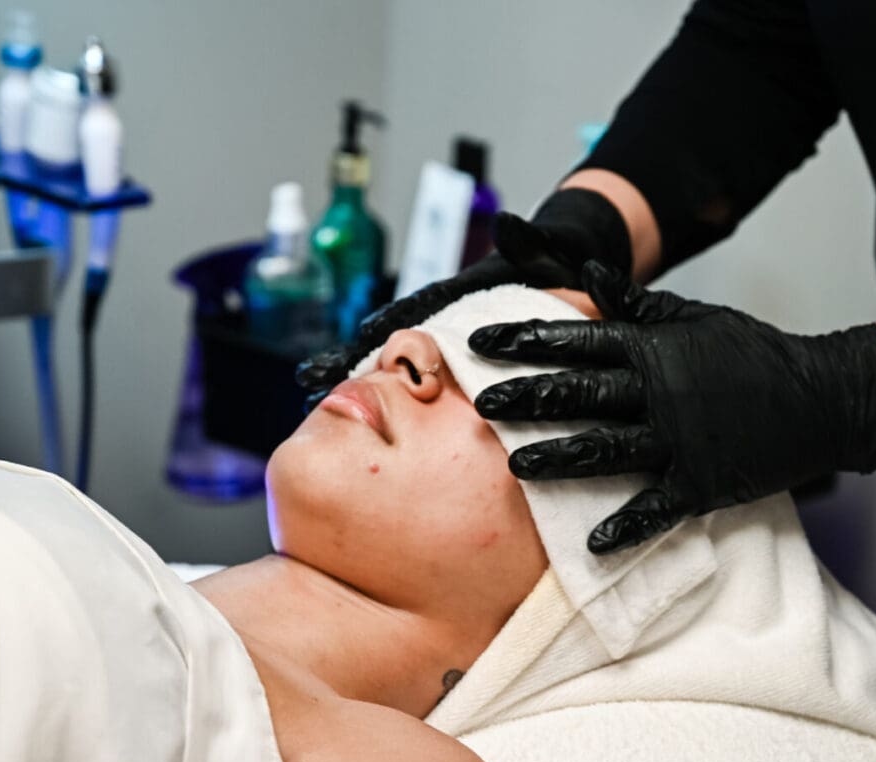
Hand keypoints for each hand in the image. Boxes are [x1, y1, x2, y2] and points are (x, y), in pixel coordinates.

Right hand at [295, 188, 632, 403]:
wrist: (564, 269)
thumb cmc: (552, 262)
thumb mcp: (545, 252)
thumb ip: (528, 241)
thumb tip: (509, 225)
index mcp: (459, 295)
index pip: (418, 308)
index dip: (392, 324)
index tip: (367, 334)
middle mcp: (441, 318)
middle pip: (385, 338)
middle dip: (348, 358)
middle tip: (310, 382)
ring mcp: (440, 341)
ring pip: (386, 364)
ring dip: (350, 381)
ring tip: (314, 402)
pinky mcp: (446, 363)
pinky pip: (407, 382)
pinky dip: (380, 398)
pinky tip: (356, 422)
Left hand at [471, 263, 875, 553]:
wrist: (821, 398)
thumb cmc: (754, 355)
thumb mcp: (696, 317)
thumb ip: (639, 304)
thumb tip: (590, 274)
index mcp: (654, 348)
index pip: (577, 341)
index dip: (525, 341)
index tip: (481, 345)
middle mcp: (660, 392)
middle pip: (580, 394)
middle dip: (526, 397)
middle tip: (483, 404)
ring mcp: (680, 440)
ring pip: (606, 449)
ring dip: (558, 458)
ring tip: (517, 466)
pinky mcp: (702, 481)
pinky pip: (656, 508)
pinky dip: (625, 527)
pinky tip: (592, 543)